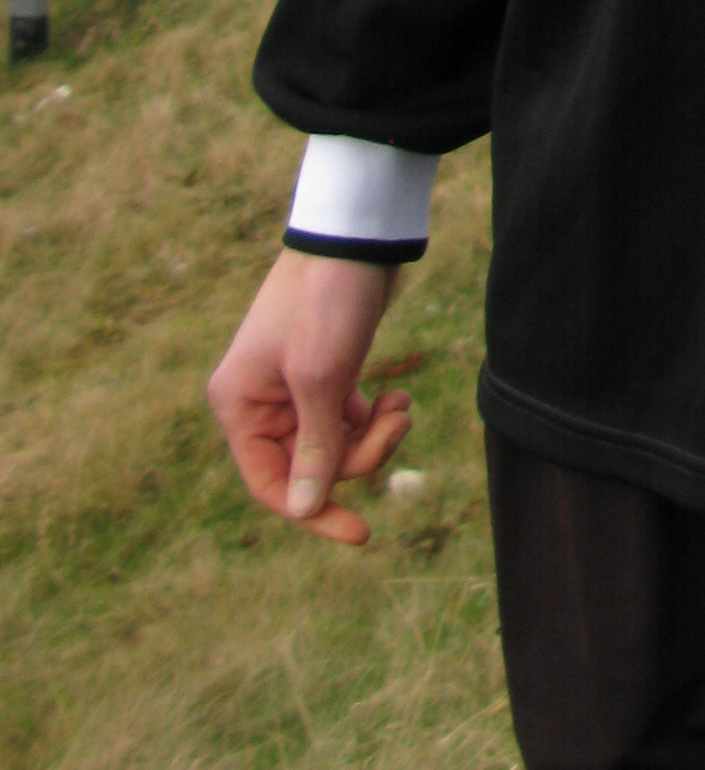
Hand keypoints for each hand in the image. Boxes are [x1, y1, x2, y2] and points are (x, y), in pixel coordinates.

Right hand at [207, 250, 411, 546]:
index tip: (361, 532)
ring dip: (372, 435)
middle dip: (358, 456)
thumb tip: (303, 511)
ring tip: (401, 406)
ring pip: (334, 446)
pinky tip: (398, 397)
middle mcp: (259, 404)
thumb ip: (313, 446)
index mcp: (239, 407)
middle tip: (398, 424)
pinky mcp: (324, 375)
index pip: (271, 486)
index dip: (315, 512)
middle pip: (310, 468)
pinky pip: (346, 421)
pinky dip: (373, 416)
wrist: (355, 237)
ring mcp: (292, 390)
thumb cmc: (328, 301)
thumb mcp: (321, 377)